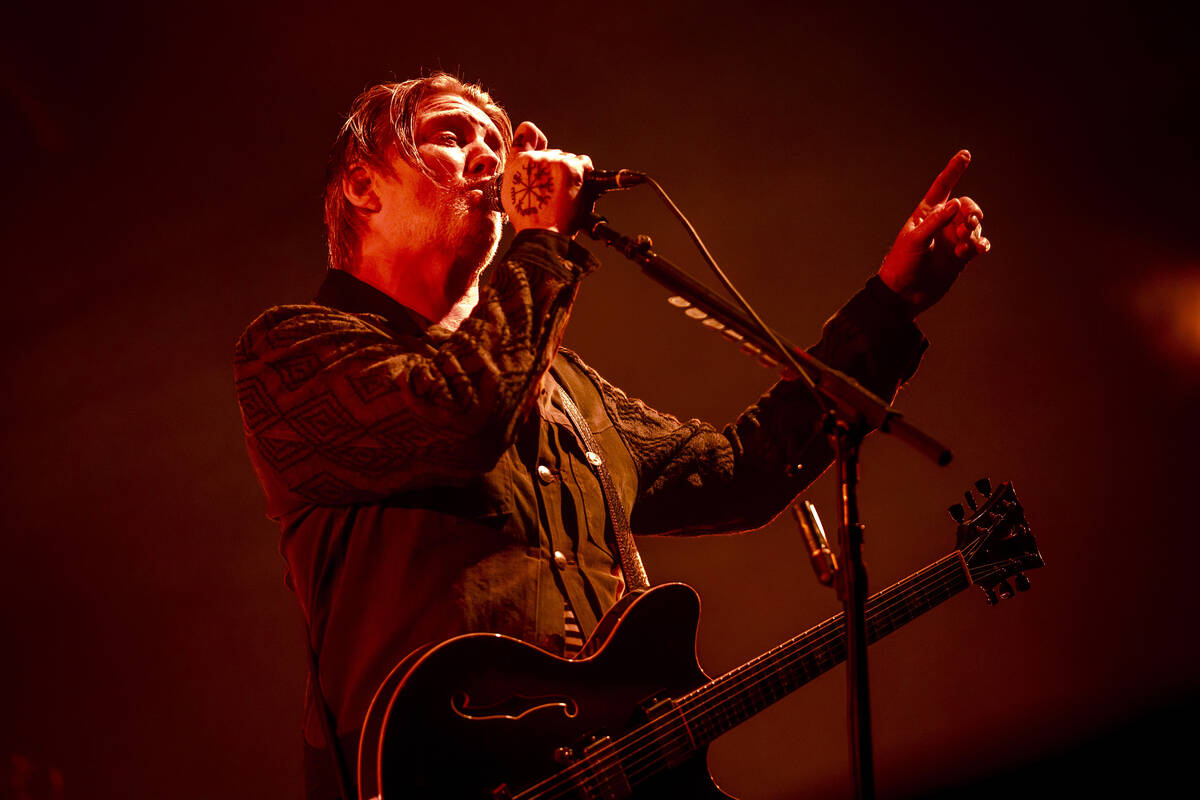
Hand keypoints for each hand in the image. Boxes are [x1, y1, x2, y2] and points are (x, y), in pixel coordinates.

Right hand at [502, 121, 593, 235]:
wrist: (541, 234)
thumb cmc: (530, 221)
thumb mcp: (511, 194)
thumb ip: (519, 171)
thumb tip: (529, 154)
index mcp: (517, 162)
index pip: (527, 132)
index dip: (535, 139)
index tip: (542, 148)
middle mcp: (534, 157)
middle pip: (554, 154)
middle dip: (556, 169)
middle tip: (555, 193)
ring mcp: (554, 161)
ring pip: (570, 158)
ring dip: (571, 174)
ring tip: (565, 196)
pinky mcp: (571, 168)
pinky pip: (584, 162)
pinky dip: (585, 174)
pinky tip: (579, 188)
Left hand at [878, 150, 990, 315]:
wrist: (905, 294)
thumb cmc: (903, 263)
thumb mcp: (916, 240)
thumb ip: (936, 222)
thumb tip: (956, 204)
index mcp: (927, 214)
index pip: (942, 187)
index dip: (954, 171)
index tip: (966, 154)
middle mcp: (942, 224)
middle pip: (966, 206)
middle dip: (972, 211)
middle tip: (969, 222)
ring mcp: (953, 239)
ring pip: (974, 225)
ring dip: (974, 231)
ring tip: (964, 244)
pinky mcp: (961, 257)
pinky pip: (978, 244)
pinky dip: (981, 244)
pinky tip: (978, 249)